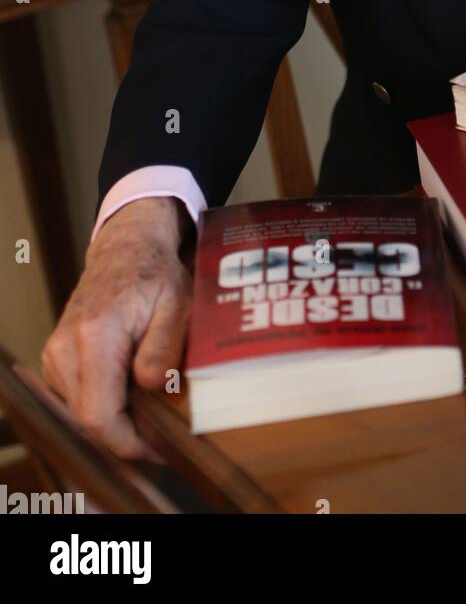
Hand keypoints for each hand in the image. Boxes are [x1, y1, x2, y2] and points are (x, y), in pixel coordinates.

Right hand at [41, 197, 192, 459]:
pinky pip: (77, 400)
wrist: (126, 250)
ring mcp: (55, 355)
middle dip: (126, 436)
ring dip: (115, 421)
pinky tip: (130, 393)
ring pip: (80, 415)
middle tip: (163, 433)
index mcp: (95, 336)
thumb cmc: (156, 275)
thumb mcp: (177, 304)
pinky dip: (104, 405)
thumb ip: (165, 347)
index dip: (128, 444)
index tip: (158, 449)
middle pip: (88, 422)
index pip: (98, 416)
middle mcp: (65, 349)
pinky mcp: (55, 360)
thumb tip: (152, 386)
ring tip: (150, 409)